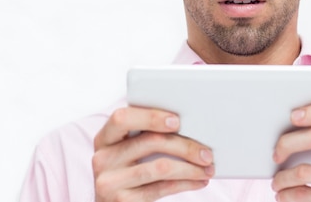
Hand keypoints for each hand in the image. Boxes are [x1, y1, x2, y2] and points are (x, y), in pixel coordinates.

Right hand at [92, 106, 214, 201]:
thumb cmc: (128, 170)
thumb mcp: (128, 150)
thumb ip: (146, 135)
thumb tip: (191, 126)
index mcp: (105, 137)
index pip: (122, 118)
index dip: (150, 117)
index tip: (177, 121)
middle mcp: (103, 158)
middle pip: (149, 142)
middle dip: (184, 145)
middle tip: (207, 152)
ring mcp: (109, 182)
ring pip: (160, 167)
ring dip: (191, 168)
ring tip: (208, 168)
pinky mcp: (122, 201)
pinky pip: (161, 188)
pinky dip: (186, 183)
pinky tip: (199, 181)